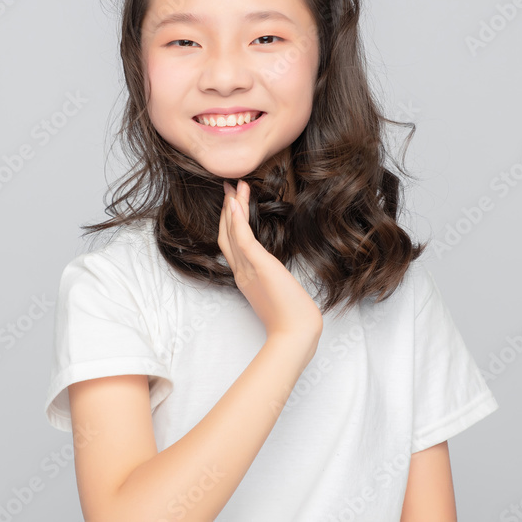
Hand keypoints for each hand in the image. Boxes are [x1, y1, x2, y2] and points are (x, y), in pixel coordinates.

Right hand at [218, 180, 322, 344]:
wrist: (295, 335)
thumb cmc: (291, 318)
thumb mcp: (278, 293)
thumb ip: (272, 279)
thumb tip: (275, 272)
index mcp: (245, 277)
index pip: (231, 245)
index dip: (230, 223)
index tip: (233, 203)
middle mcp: (241, 272)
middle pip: (226, 236)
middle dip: (228, 210)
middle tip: (229, 187)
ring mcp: (248, 269)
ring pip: (232, 233)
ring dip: (233, 207)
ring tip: (235, 187)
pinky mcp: (259, 267)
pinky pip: (243, 240)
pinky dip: (238, 221)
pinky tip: (237, 204)